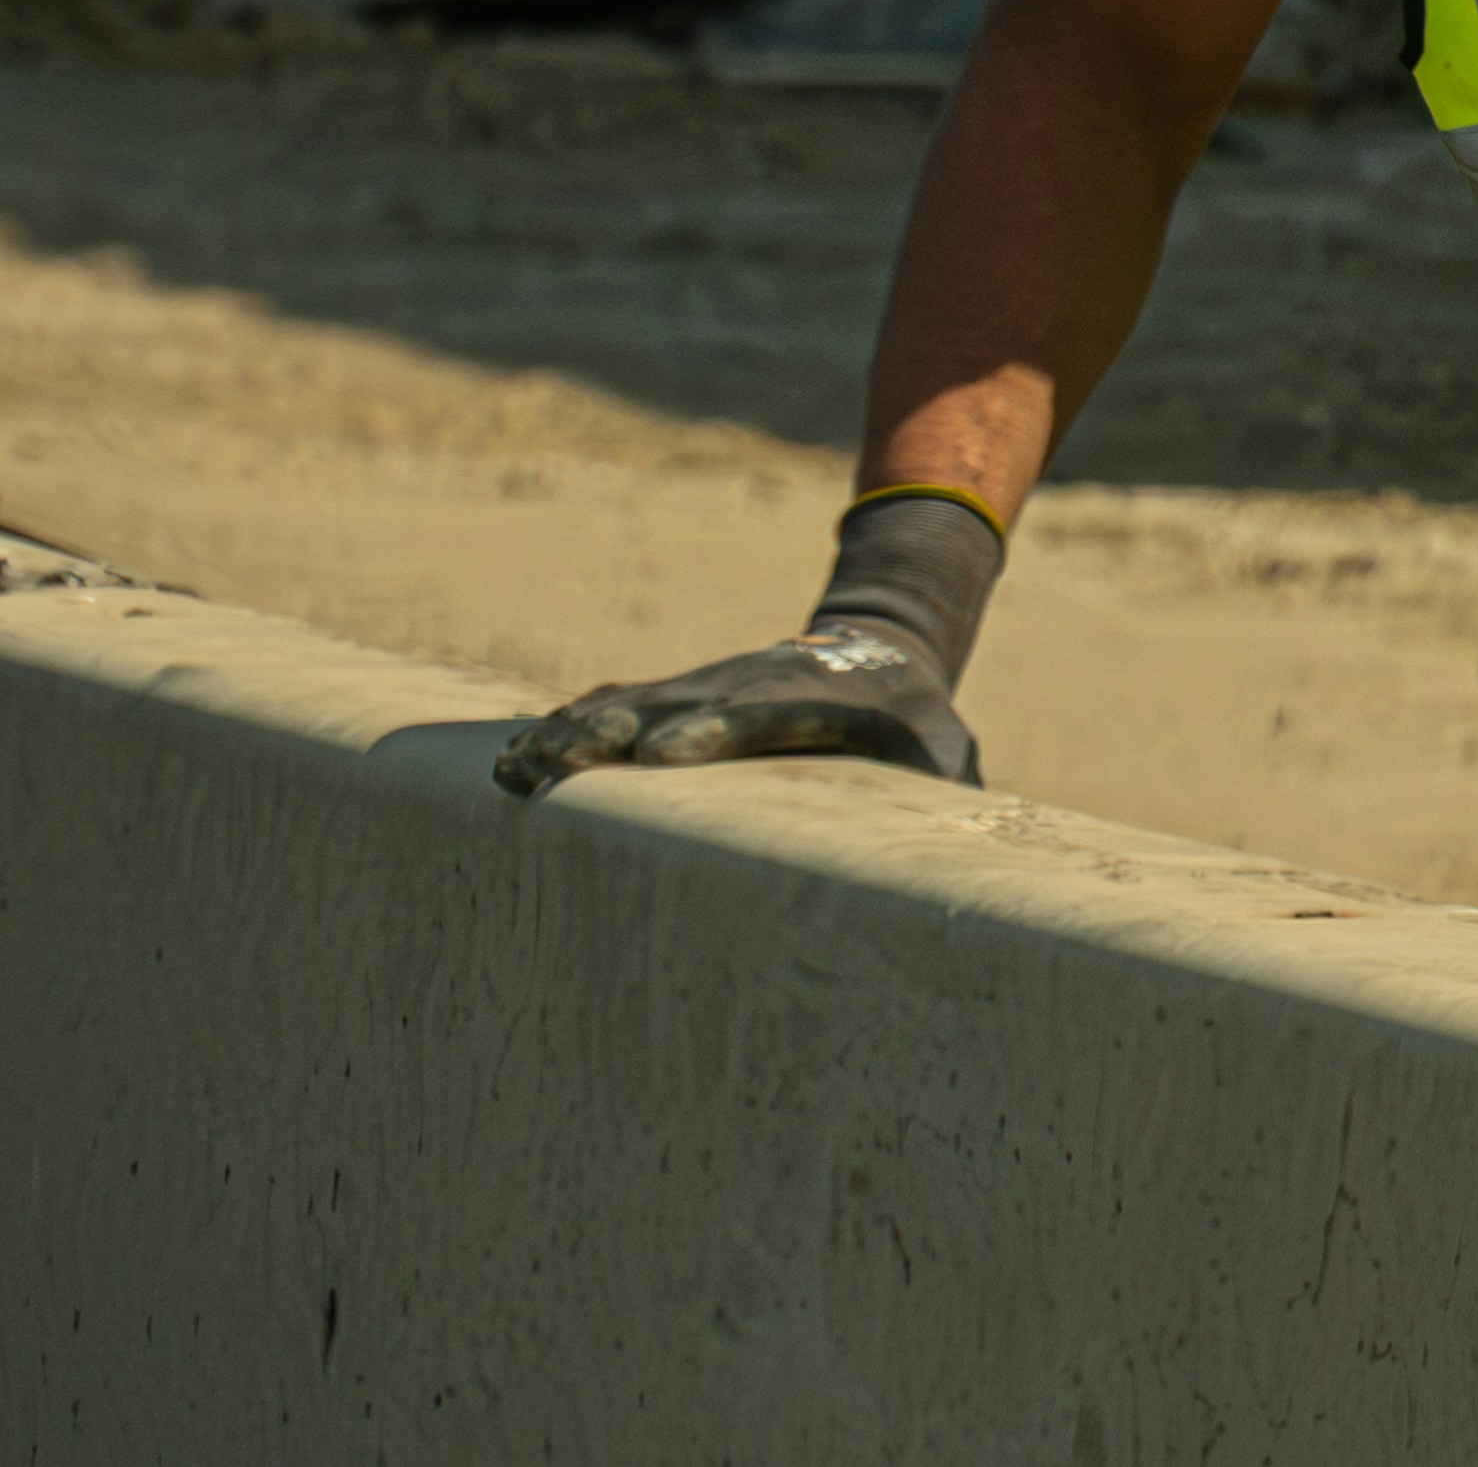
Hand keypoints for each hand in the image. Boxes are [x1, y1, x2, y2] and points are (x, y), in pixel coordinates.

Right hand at [493, 486, 1007, 799]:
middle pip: (667, 704)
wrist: (874, 646)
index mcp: (806, 701)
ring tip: (509, 771)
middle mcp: (737, 687)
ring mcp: (696, 686)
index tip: (666, 753)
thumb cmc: (911, 722)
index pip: (754, 713)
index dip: (713, 730)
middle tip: (560, 764)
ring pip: (620, 704)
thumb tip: (973, 830)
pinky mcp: (669, 695)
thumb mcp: (941, 747)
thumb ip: (950, 785)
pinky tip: (503, 762)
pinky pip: (605, 706)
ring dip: (564, 735)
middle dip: (613, 733)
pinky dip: (555, 728)